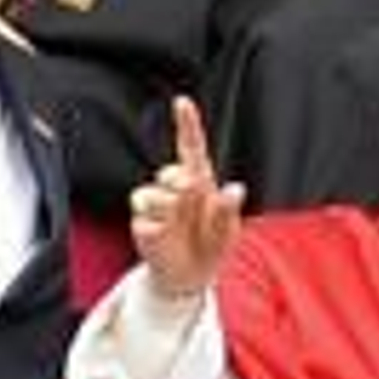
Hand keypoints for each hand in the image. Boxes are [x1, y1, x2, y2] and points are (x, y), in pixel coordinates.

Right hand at [130, 95, 245, 300]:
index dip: (187, 124)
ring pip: (150, 195)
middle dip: (178, 182)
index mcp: (200, 181)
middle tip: (191, 195)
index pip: (192, 148)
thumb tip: (236, 189)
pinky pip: (143, 220)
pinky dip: (156, 228)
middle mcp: (175, 189)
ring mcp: (157, 205)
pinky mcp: (143, 224)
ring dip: (167, 208)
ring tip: (178, 224)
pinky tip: (164, 235)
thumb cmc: (212, 246)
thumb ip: (228, 210)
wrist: (191, 277)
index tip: (183, 102)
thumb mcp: (228, 232)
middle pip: (170, 172)